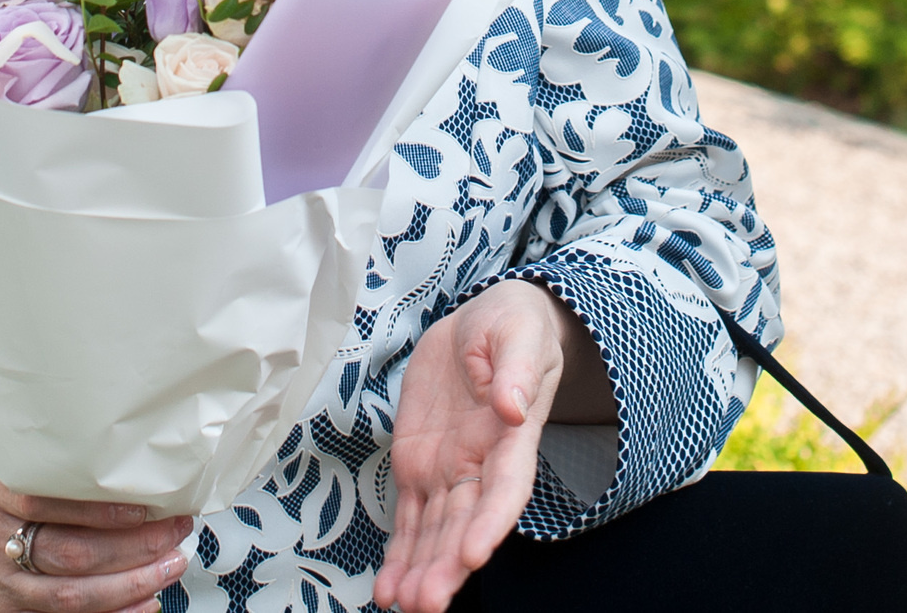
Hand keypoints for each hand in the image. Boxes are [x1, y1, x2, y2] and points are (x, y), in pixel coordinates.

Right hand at [0, 469, 190, 612]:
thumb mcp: (9, 471)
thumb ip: (52, 468)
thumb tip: (128, 462)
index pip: (43, 502)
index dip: (95, 509)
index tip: (141, 508)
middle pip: (68, 553)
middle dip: (130, 548)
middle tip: (173, 533)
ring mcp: (3, 586)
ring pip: (71, 595)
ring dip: (129, 584)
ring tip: (169, 566)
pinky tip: (144, 604)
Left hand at [373, 281, 586, 612]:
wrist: (482, 322)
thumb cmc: (512, 326)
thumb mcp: (517, 334)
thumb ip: (516, 370)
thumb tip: (512, 407)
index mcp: (511, 437)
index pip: (505, 488)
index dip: (490, 524)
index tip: (472, 554)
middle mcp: (481, 464)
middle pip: (465, 523)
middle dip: (446, 565)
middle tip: (426, 602)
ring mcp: (449, 470)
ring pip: (435, 530)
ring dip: (420, 569)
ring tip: (402, 606)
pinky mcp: (419, 465)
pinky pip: (410, 515)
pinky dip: (399, 553)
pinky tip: (388, 588)